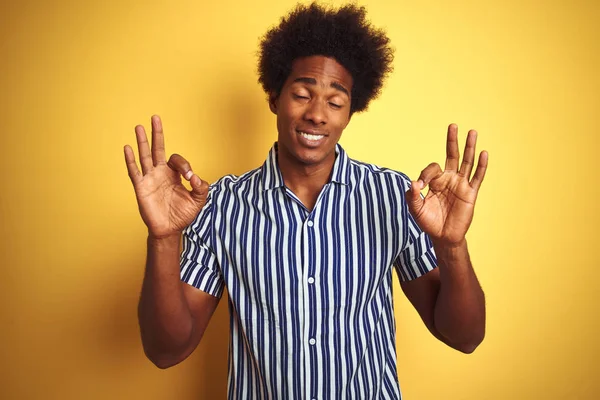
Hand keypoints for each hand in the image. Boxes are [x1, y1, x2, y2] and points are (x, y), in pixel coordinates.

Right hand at [124, 115, 208, 238]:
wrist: (169, 230)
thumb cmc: (182, 214)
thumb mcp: (198, 200)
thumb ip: (202, 187)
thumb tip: (196, 177)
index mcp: (174, 174)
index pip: (177, 160)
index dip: (185, 166)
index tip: (190, 178)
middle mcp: (160, 173)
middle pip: (158, 149)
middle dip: (157, 133)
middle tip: (155, 117)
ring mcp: (150, 179)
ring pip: (145, 156)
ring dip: (142, 141)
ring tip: (139, 126)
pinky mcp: (141, 188)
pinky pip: (134, 171)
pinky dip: (131, 160)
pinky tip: (128, 148)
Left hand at [406, 124, 487, 245]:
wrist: (442, 237)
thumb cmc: (428, 222)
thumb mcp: (415, 209)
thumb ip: (411, 196)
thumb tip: (412, 183)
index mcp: (435, 181)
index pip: (432, 168)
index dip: (425, 174)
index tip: (419, 187)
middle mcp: (449, 179)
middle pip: (452, 156)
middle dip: (452, 141)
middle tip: (452, 126)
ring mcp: (461, 185)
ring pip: (466, 162)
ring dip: (469, 147)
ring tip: (472, 132)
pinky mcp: (470, 193)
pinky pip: (477, 177)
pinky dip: (481, 166)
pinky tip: (483, 153)